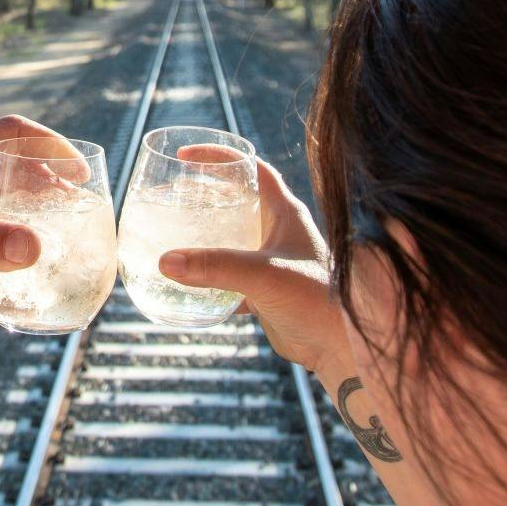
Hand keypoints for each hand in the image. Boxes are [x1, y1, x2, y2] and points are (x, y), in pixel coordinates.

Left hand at [0, 115, 75, 304]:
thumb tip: (34, 246)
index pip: (10, 130)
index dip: (49, 143)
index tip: (79, 167)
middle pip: (13, 152)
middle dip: (50, 169)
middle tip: (82, 195)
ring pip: (6, 176)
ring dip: (37, 190)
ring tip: (69, 212)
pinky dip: (19, 209)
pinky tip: (36, 230)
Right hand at [158, 155, 351, 376]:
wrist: (340, 348)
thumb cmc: (317, 300)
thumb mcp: (263, 275)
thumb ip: (216, 267)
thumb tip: (166, 261)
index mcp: (286, 214)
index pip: (253, 170)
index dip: (221, 157)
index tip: (186, 157)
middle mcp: (279, 234)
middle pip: (238, 201)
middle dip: (205, 195)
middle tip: (171, 195)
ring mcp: (271, 263)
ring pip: (231, 240)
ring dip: (204, 237)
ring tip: (171, 234)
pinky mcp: (264, 292)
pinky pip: (229, 277)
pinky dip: (207, 278)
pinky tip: (184, 284)